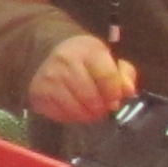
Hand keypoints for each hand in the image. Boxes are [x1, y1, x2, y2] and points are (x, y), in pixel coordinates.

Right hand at [26, 31, 140, 125]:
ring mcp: (49, 78)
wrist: (48, 52)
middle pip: (91, 97)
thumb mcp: (108, 59)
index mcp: (87, 50)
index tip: (115, 101)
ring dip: (87, 115)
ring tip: (91, 111)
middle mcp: (65, 61)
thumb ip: (124, 75)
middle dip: (101, 108)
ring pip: (76, 109)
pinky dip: (71, 117)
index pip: (107, 76)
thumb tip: (128, 91)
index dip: (114, 94)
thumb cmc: (85, 59)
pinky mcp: (39, 93)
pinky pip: (61, 114)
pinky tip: (75, 110)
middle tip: (103, 109)